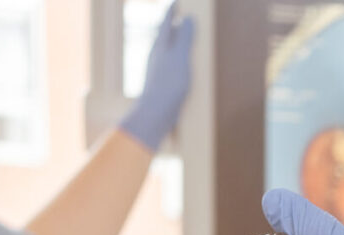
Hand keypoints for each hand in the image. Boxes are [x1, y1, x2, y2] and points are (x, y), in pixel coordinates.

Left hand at [118, 3, 195, 150]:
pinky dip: (177, 60)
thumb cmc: (168, 85)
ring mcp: (157, 71)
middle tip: (180, 16)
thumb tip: (188, 19)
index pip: (166, 22)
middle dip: (173, 26)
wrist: (155, 115)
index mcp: (160, 46)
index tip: (177, 2)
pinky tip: (182, 68)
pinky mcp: (161, 85)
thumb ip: (185, 38)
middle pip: (165, 35)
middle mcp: (156, 56)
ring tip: (184, 40)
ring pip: (166, 51)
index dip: (172, 10)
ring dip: (175, 43)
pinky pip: (170, 66)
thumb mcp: (180, 58)